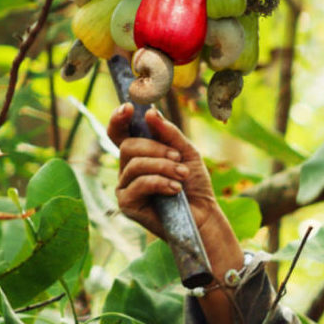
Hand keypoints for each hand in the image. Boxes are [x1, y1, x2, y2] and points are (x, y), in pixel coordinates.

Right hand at [108, 105, 221, 239]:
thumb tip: (150, 113)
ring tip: (182, 176)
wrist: (204, 215)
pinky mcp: (127, 204)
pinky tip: (175, 189)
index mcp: (138, 155)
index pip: (119, 133)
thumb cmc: (194, 184)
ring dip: (163, 167)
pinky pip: (139, 184)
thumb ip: (170, 134)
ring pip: (135, 165)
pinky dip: (159, 182)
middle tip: (178, 158)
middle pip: (128, 146)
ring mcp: (125, 186)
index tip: (130, 108)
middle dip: (156, 149)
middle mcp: (127, 169)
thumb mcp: (187, 153)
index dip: (119, 119)